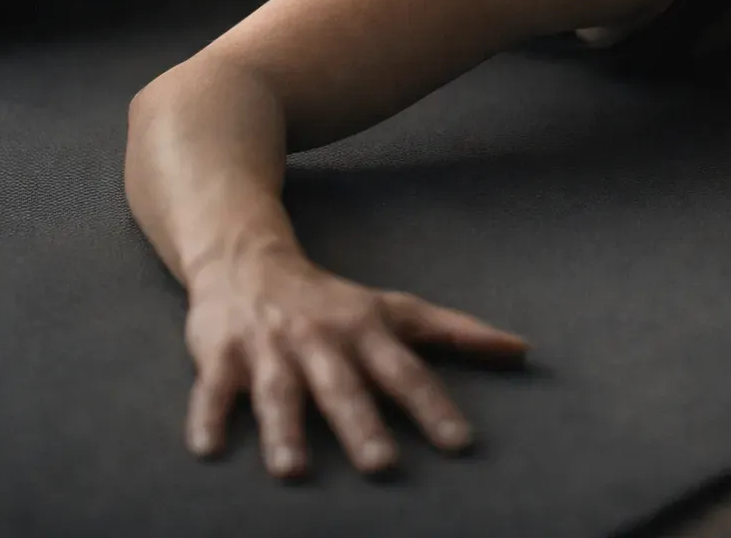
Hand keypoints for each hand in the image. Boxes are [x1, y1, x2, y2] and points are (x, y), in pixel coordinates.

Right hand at [182, 250, 528, 478]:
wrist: (248, 259)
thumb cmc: (333, 300)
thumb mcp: (396, 309)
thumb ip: (457, 333)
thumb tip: (523, 350)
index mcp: (366, 332)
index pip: (407, 372)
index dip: (434, 406)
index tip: (460, 443)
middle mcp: (321, 342)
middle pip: (345, 387)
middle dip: (362, 424)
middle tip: (383, 465)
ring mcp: (269, 350)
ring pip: (278, 393)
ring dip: (285, 431)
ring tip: (293, 471)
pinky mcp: (221, 357)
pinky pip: (212, 391)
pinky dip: (208, 418)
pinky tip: (209, 451)